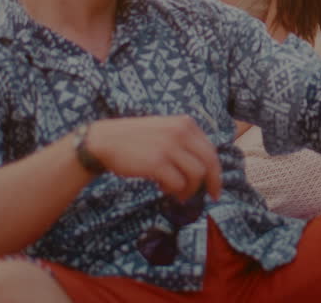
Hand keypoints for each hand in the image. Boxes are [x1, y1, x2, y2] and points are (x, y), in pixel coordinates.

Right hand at [86, 115, 222, 201]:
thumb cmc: (136, 140)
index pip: (211, 150)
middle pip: (209, 163)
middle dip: (212, 183)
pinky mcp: (157, 162)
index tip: (215, 187)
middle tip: (210, 197)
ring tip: (176, 192)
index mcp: (185, 123)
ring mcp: (169, 146)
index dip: (216, 172)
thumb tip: (206, 169)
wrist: (105, 141)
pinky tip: (163, 188)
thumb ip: (185, 142)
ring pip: (196, 175)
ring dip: (189, 189)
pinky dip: (174, 190)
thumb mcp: (166, 130)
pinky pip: (178, 183)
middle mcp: (181, 132)